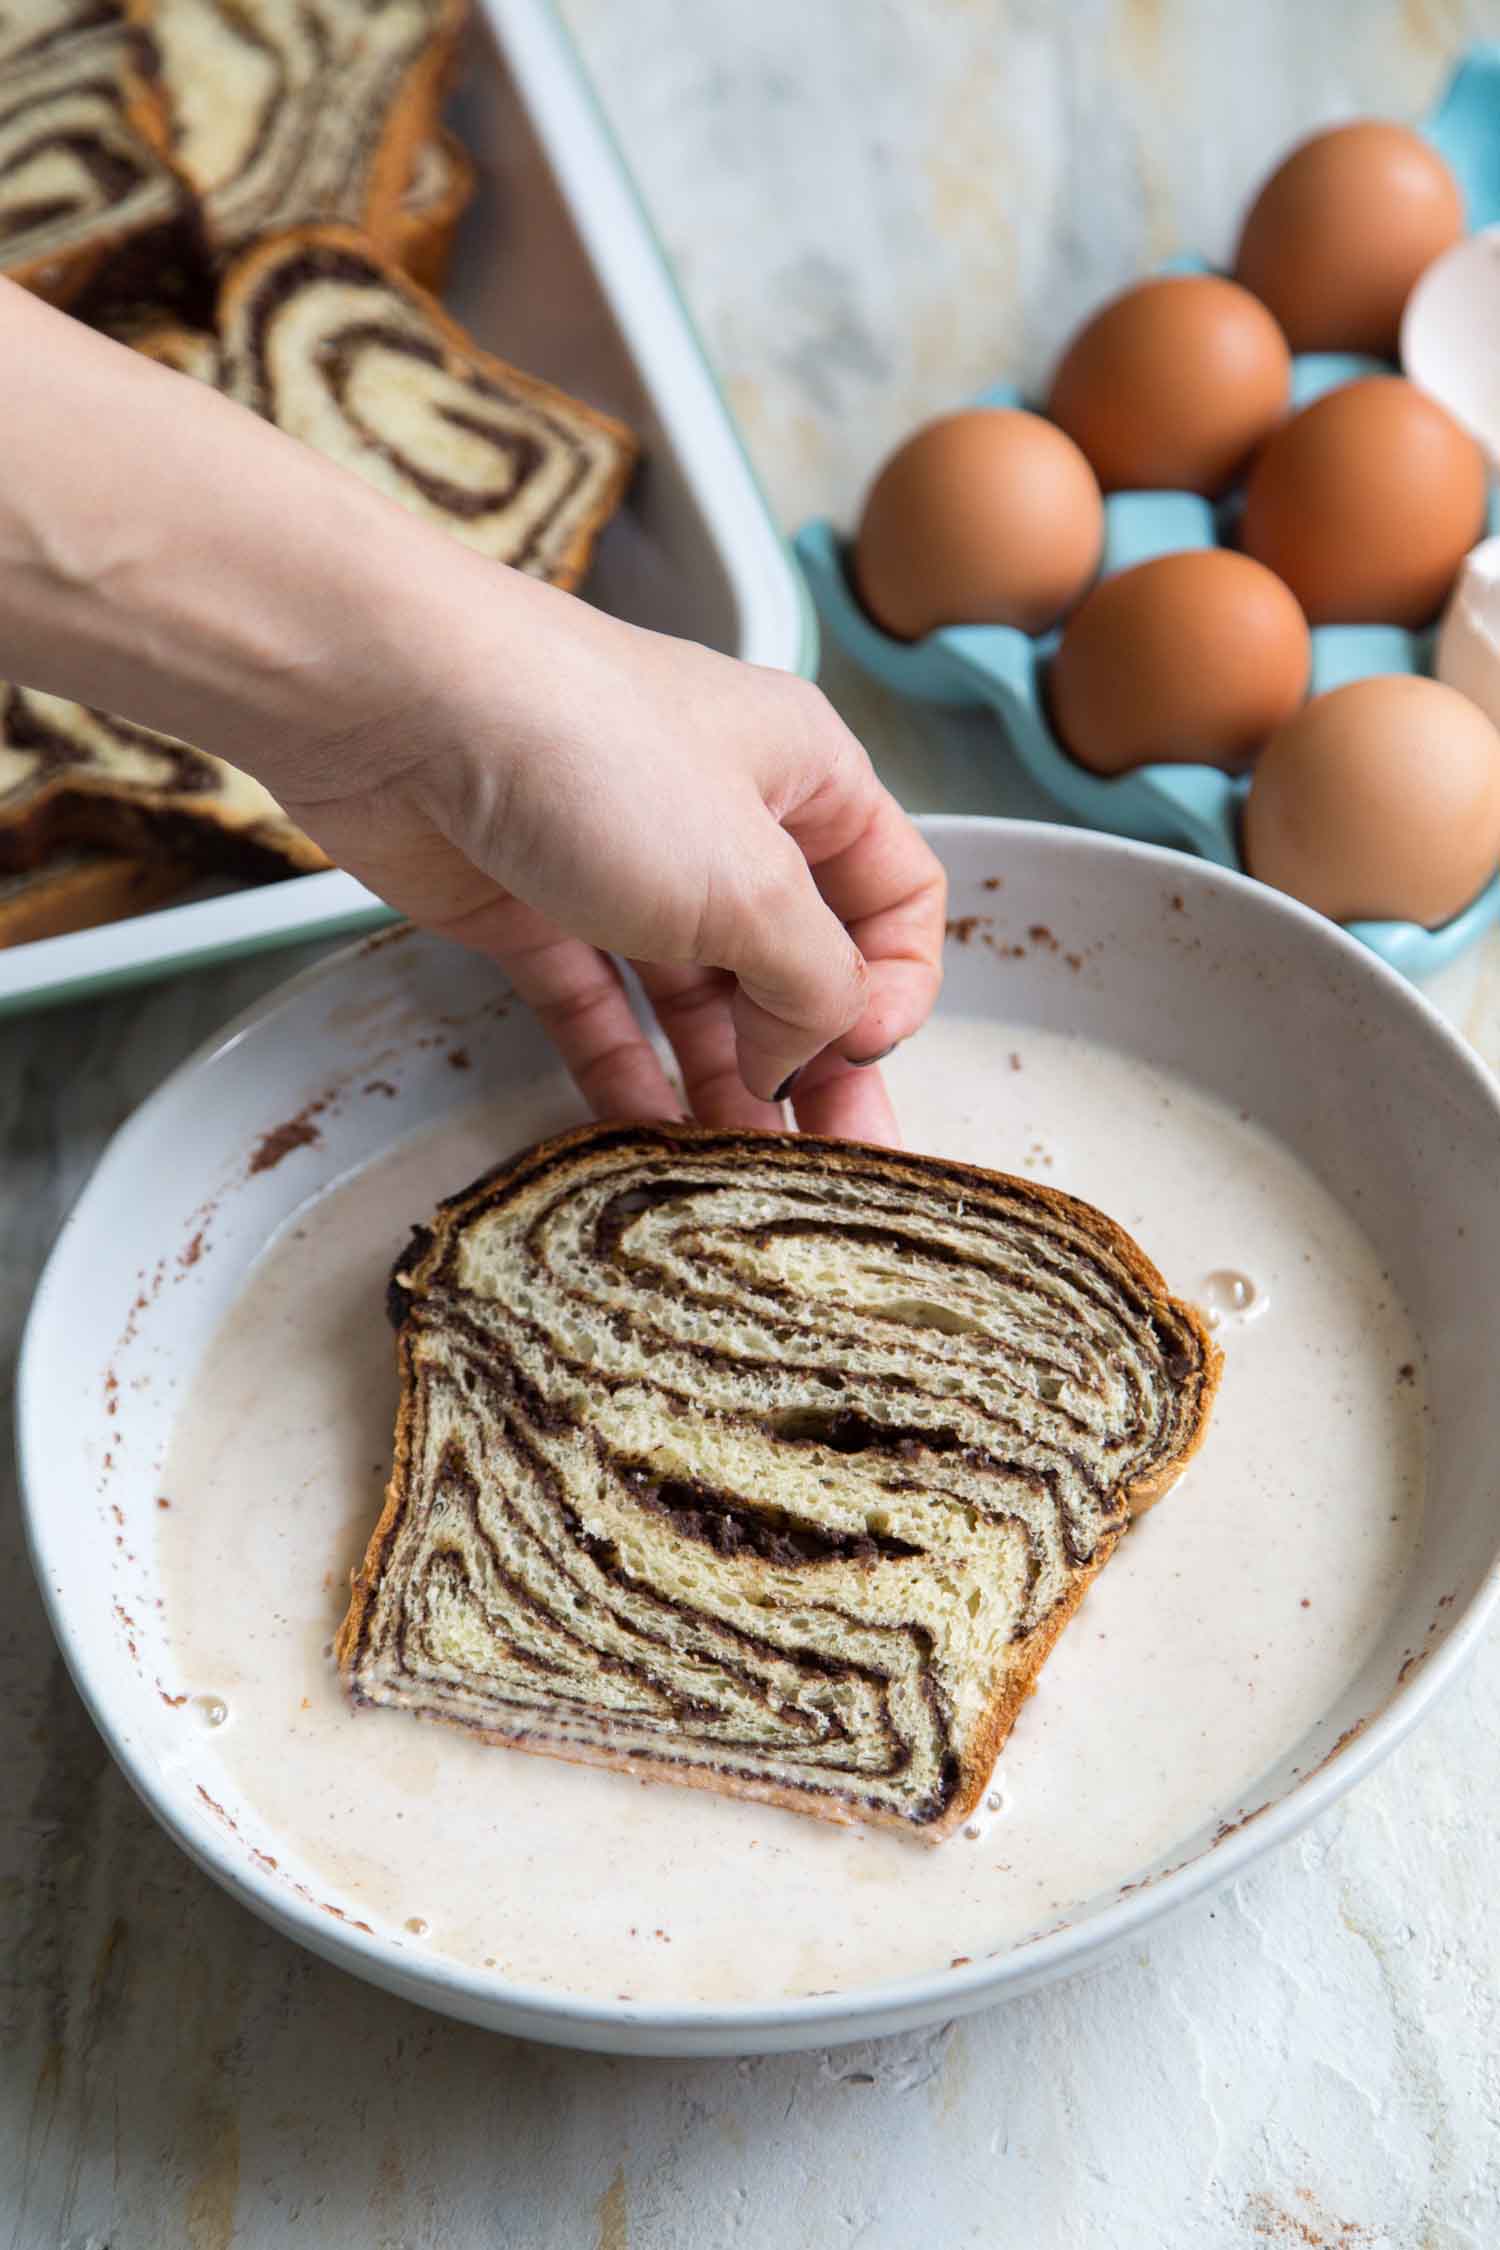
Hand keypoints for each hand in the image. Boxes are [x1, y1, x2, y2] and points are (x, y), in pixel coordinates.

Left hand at [273, 569, 946, 1143]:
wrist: (399, 706)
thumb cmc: (597, 757)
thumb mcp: (752, 885)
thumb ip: (813, 984)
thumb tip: (808, 1052)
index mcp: (807, 778)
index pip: (894, 895)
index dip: (896, 983)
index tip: (863, 1053)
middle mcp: (723, 818)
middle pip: (795, 960)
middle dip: (817, 1062)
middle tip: (831, 1170)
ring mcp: (623, 864)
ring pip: (696, 995)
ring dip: (721, 1081)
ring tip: (737, 1178)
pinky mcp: (532, 908)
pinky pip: (597, 1006)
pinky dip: (624, 1070)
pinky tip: (646, 1136)